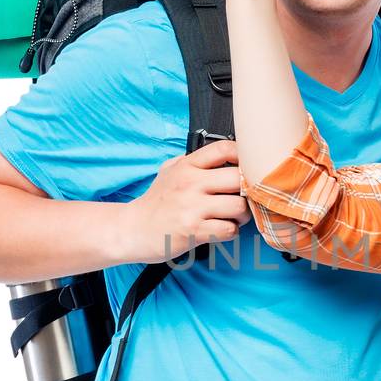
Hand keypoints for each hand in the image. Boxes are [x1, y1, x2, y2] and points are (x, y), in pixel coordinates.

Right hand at [124, 139, 249, 262]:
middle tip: (244, 198)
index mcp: (187, 166)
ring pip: (239, 206)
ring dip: (242, 215)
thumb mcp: (169, 171)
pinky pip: (229, 229)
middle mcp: (190, 183)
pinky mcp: (194, 231)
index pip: (224, 149)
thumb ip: (193, 162)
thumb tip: (224, 155)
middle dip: (247, 191)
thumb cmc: (156, 202)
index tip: (247, 168)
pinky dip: (231, 231)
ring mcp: (192, 207)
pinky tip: (222, 229)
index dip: (243, 157)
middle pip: (238, 179)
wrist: (133, 229)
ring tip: (233, 217)